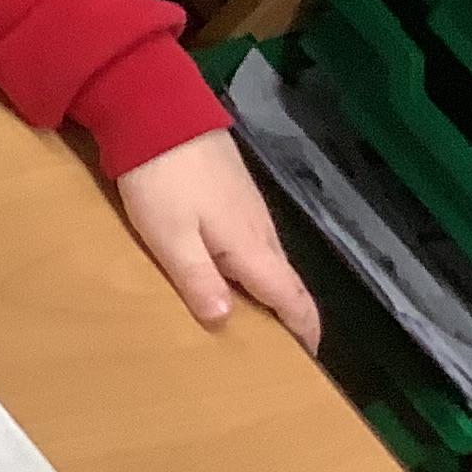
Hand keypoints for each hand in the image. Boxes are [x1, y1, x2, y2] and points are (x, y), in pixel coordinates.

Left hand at [114, 129, 320, 349]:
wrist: (160, 115)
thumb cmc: (162, 181)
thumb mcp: (171, 237)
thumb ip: (198, 279)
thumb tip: (225, 321)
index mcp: (249, 246)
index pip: (289, 295)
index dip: (304, 327)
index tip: (311, 356)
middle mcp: (259, 230)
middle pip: (282, 281)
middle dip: (287, 315)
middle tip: (279, 350)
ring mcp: (248, 209)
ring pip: (267, 261)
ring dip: (268, 292)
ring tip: (256, 322)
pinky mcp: (234, 195)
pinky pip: (251, 243)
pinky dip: (251, 267)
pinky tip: (231, 276)